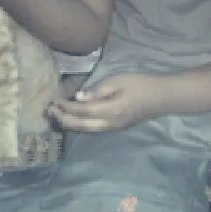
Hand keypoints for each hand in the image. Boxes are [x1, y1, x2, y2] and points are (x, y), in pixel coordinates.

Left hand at [48, 73, 168, 132]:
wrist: (161, 97)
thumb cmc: (140, 84)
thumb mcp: (118, 80)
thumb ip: (98, 90)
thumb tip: (78, 98)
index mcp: (111, 110)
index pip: (82, 111)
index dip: (66, 107)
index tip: (54, 99)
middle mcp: (110, 124)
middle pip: (81, 126)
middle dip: (63, 119)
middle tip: (49, 110)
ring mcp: (113, 128)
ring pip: (86, 131)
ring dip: (69, 124)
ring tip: (56, 116)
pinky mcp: (115, 128)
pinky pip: (93, 129)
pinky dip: (79, 125)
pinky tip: (73, 119)